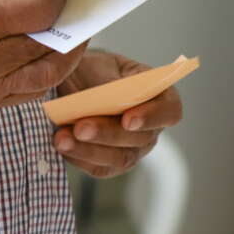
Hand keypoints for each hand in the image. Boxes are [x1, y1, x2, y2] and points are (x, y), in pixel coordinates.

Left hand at [53, 51, 182, 177]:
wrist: (71, 84)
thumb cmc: (93, 70)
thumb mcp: (101, 64)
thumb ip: (109, 82)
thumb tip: (104, 97)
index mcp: (159, 96)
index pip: (170, 111)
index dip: (153, 117)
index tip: (128, 119)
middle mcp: (151, 127)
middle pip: (141, 139)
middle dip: (109, 134)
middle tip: (81, 127)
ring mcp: (133, 148)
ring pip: (120, 158)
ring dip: (90, 150)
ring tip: (62, 138)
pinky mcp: (111, 164)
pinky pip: (100, 168)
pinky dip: (79, 157)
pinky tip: (62, 145)